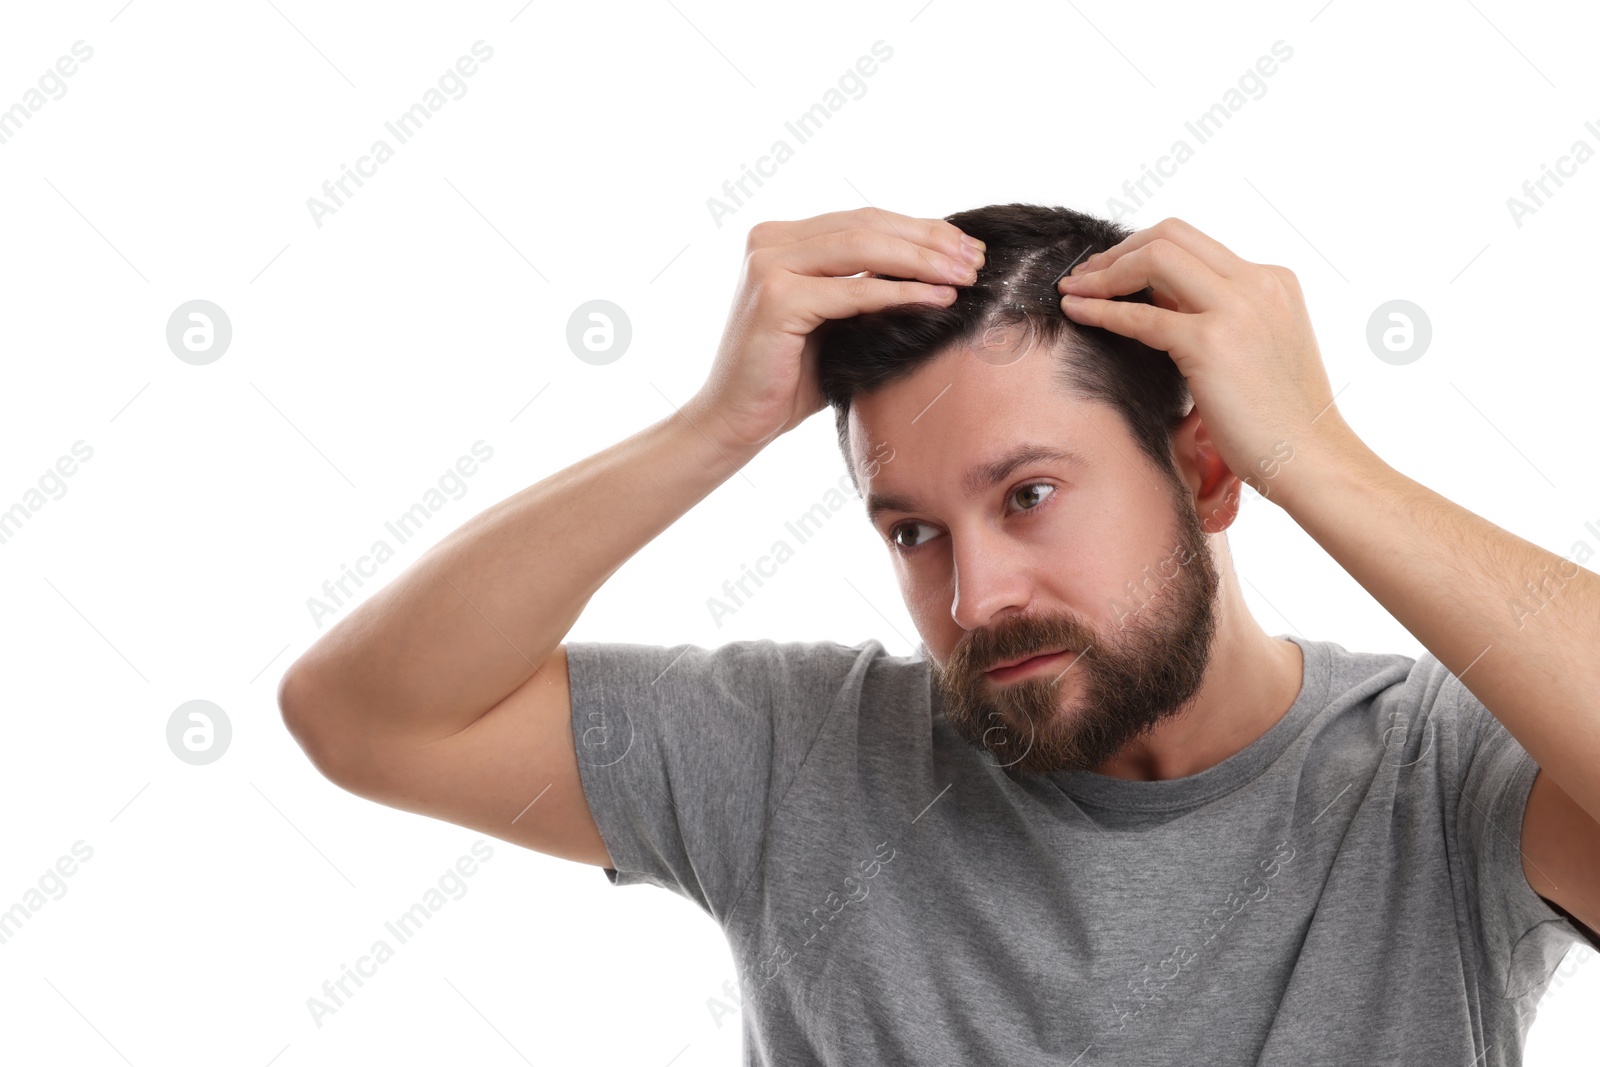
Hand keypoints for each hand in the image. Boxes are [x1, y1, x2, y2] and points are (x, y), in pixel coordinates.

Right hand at [689, 207, 985, 451]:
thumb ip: (864, 287)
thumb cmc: (787, 379)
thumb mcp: (833, 320)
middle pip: (867, 226)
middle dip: (929, 240)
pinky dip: (901, 293)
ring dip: (923, 260)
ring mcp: (768, 266)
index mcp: (780, 238)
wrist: (735, 421)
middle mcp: (769, 241)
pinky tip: (938, 299)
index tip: (966, 246)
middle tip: (976, 258)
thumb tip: (938, 266)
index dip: (919, 228)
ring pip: (863, 249)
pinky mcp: (775, 299)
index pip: (863, 220)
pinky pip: (854, 292)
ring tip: (965, 275)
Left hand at [1055, 216, 1356, 498]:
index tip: (1110, 272)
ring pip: (1154, 257)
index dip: (1143, 251)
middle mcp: (1258, 282)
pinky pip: (1141, 314)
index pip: (1194, 243)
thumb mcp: (1257, 350)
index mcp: (1273, 280)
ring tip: (1072, 289)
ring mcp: (1237, 307)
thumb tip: (1160, 303)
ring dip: (1104, 272)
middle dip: (1117, 251)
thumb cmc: (1282, 421)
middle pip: (1170, 235)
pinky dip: (1102, 309)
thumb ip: (1218, 318)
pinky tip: (1077, 312)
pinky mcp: (1211, 342)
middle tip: (1084, 276)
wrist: (1311, 458)